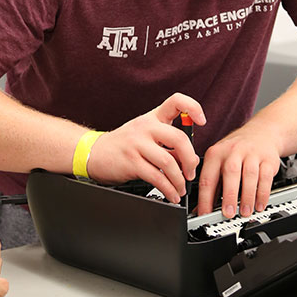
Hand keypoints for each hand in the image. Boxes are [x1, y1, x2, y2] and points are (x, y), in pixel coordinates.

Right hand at [87, 93, 204, 203]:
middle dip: (190, 160)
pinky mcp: (131, 162)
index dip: (193, 108)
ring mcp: (137, 144)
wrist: (94, 153)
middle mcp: (146, 127)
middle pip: (179, 138)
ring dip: (180, 180)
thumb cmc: (124, 145)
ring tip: (181, 188)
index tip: (202, 121)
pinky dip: (168, 189)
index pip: (176, 101)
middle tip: (191, 173)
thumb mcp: (146, 137)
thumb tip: (192, 159)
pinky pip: (156, 178)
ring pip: (168, 162)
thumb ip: (169, 146)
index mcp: (152, 118)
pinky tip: (171, 194)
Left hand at [197, 124, 281, 217]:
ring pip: (250, 175)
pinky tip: (259, 205)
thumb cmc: (236, 150)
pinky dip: (263, 193)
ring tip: (245, 212)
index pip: (208, 177)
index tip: (205, 215)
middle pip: (230, 172)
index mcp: (216, 153)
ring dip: (247, 196)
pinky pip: (266, 177)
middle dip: (229, 195)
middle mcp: (233, 151)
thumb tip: (201, 209)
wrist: (262, 132)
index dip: (205, 198)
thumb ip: (212, 185)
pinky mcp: (268, 159)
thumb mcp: (219, 160)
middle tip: (228, 213)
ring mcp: (252, 154)